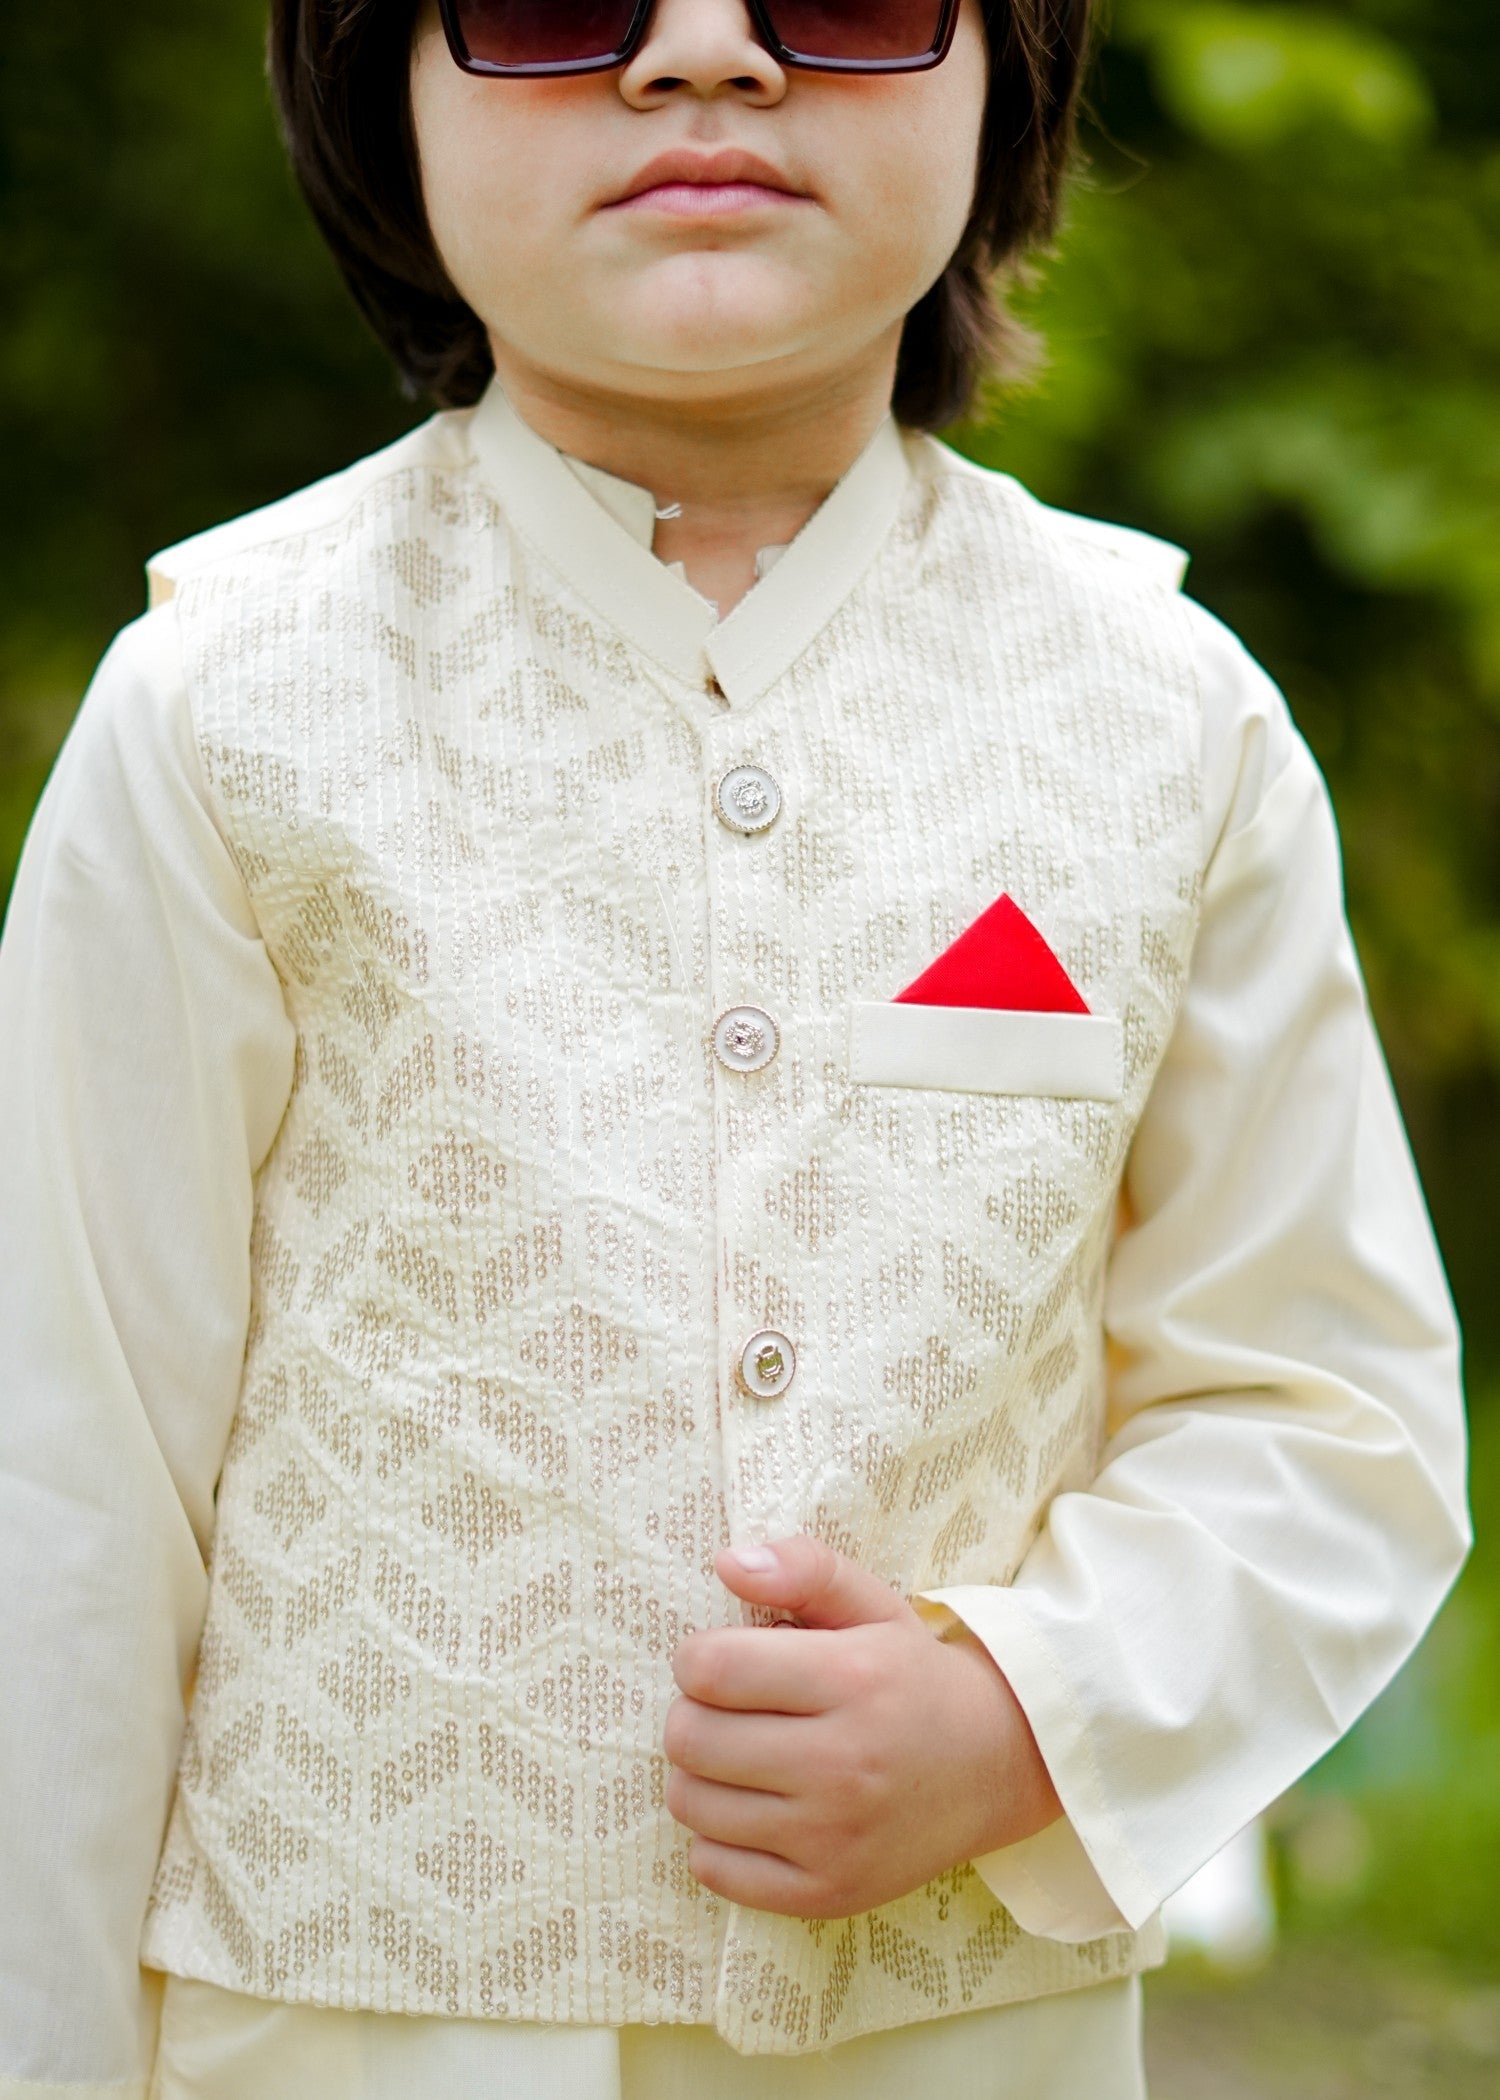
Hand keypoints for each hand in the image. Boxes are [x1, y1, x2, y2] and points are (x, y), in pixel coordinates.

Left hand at [663, 1534, 1061, 1918]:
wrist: (993, 1766)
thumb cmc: (911, 1676)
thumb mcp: (872, 1604)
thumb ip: (803, 1568)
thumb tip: (726, 1562)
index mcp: (851, 1680)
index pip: (711, 1669)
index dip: (697, 1657)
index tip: (721, 1660)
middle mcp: (843, 1764)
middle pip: (690, 1738)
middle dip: (692, 1712)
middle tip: (730, 1709)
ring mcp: (833, 1838)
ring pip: (692, 1804)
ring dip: (699, 1775)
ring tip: (741, 1757)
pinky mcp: (826, 1893)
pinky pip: (713, 1869)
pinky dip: (715, 1839)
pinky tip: (754, 1809)